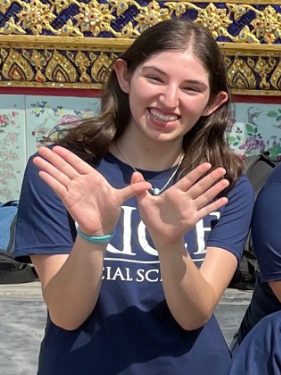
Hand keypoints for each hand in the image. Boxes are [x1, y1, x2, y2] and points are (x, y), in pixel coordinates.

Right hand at [31, 145, 149, 239]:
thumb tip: (149, 184)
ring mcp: (73, 190)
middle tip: (41, 148)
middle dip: (53, 158)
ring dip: (48, 166)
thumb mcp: (122, 198)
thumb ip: (133, 189)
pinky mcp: (68, 199)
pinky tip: (41, 173)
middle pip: (65, 166)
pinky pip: (57, 187)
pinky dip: (50, 180)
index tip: (57, 147)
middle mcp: (81, 182)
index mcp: (93, 178)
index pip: (78, 163)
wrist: (102, 228)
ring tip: (36, 158)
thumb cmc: (111, 211)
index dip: (68, 155)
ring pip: (59, 175)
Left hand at [137, 164, 231, 250]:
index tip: (207, 164)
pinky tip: (224, 200)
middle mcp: (185, 199)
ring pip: (205, 196)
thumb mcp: (144, 202)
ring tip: (226, 181)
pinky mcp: (194, 218)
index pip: (187, 180)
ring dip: (215, 189)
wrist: (159, 235)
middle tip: (222, 169)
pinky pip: (206, 210)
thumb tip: (136, 174)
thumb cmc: (152, 218)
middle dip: (211, 178)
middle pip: (200, 186)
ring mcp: (191, 208)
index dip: (197, 172)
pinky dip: (215, 205)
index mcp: (174, 193)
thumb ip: (141, 188)